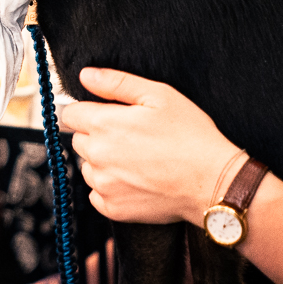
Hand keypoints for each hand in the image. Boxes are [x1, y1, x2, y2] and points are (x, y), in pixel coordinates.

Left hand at [59, 68, 239, 225]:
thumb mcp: (159, 95)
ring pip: (88, 167)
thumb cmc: (191, 135)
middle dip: (96, 136)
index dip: (87, 111)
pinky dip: (111, 188)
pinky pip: (97, 194)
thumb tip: (86, 75)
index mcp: (103, 124)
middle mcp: (96, 155)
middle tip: (130, 138)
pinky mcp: (112, 208)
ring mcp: (103, 184)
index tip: (106, 115)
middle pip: (78, 140)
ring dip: (102, 163)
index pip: (69, 114)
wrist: (213, 182)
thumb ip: (116, 83)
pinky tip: (136, 180)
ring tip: (136, 160)